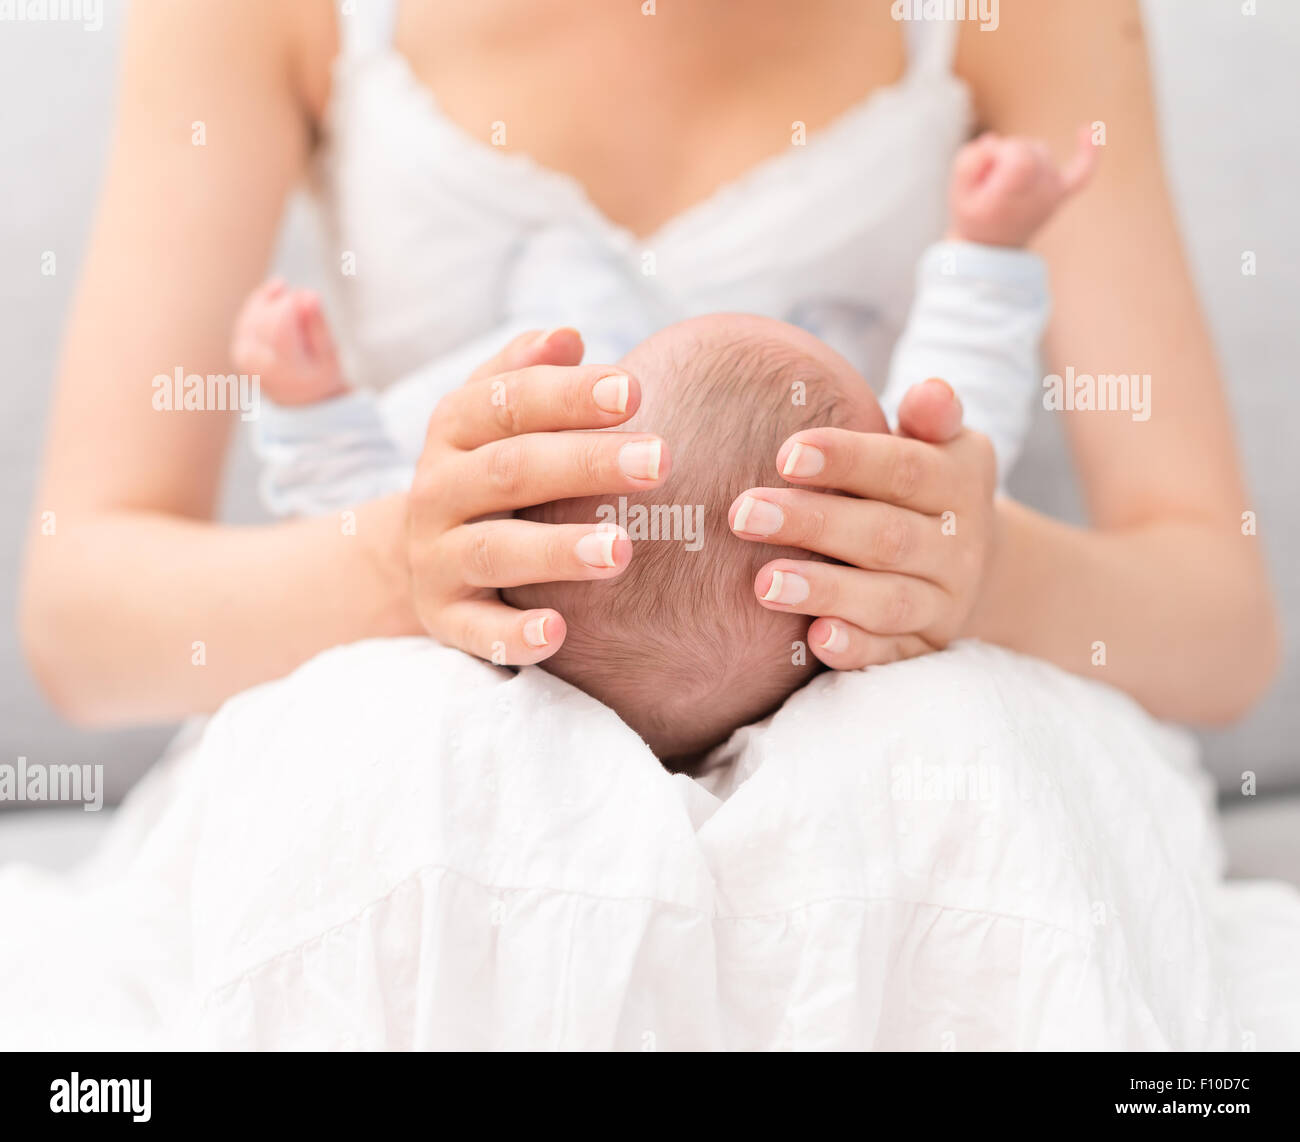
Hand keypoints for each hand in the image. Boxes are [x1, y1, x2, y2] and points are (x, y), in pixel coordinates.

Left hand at [231, 278, 345, 404]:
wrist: (300, 401)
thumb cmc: (318, 375)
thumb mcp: (328, 354)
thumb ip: (318, 325)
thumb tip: (310, 294)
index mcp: (282, 368)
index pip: (279, 324)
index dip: (293, 303)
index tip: (311, 297)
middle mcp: (257, 363)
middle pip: (265, 317)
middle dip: (284, 302)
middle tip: (306, 299)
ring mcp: (243, 356)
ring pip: (253, 313)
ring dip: (270, 299)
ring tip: (288, 292)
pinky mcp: (238, 348)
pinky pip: (246, 317)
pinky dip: (260, 302)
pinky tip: (276, 291)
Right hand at [407, 327, 669, 664]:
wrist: (421, 554)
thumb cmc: (487, 472)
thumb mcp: (493, 418)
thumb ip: (526, 374)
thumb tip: (568, 334)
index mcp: (454, 431)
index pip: (508, 402)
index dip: (569, 395)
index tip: (635, 390)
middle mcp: (437, 490)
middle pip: (510, 470)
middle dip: (586, 464)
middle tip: (662, 461)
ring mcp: (437, 558)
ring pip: (494, 551)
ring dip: (557, 550)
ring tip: (622, 550)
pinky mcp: (444, 619)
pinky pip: (475, 631)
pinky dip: (513, 635)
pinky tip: (560, 632)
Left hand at [728, 379, 996, 668]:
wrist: (967, 561)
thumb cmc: (917, 486)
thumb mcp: (934, 445)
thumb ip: (928, 417)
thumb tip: (932, 391)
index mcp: (959, 482)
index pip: (906, 469)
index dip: (848, 461)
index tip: (786, 454)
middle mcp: (959, 546)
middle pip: (885, 536)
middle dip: (814, 524)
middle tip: (743, 514)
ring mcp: (943, 603)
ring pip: (887, 601)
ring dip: (825, 591)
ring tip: (764, 584)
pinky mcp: (924, 649)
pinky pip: (891, 655)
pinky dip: (856, 649)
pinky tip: (815, 639)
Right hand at [948, 123, 1098, 246]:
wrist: (992, 249)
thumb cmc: (974, 217)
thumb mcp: (958, 192)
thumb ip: (969, 161)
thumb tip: (993, 141)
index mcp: (1013, 194)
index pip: (1018, 152)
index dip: (1000, 151)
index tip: (986, 168)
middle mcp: (1038, 193)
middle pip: (1029, 148)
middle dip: (1005, 154)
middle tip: (989, 181)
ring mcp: (1052, 194)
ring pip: (1042, 152)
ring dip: (1021, 157)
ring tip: (1004, 182)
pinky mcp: (1061, 194)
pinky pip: (1082, 172)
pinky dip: (1088, 152)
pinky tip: (1087, 130)